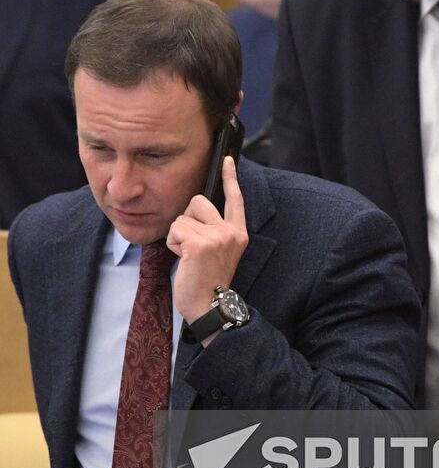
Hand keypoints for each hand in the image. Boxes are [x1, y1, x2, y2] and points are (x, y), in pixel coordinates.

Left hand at [167, 156, 248, 334]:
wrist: (210, 308)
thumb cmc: (208, 282)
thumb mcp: (219, 252)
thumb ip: (214, 229)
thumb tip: (196, 209)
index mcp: (238, 233)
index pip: (235, 199)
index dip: (230, 177)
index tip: (226, 159)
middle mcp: (230, 232)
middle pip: (198, 202)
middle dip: (187, 220)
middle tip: (192, 247)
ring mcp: (217, 237)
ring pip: (182, 218)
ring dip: (178, 236)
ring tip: (188, 257)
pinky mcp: (199, 243)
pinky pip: (175, 230)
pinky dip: (172, 244)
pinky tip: (183, 261)